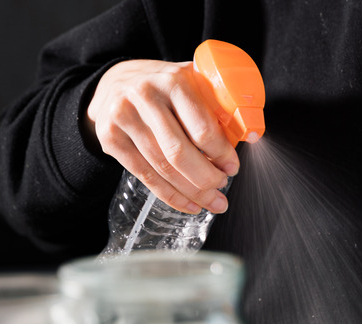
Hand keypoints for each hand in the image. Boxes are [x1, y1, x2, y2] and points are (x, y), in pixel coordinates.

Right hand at [87, 59, 238, 213]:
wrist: (115, 81)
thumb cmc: (166, 86)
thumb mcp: (194, 81)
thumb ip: (219, 104)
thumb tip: (251, 135)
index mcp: (174, 81)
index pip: (202, 129)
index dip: (221, 155)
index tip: (232, 168)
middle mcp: (145, 97)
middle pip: (179, 153)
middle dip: (206, 179)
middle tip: (222, 188)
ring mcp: (123, 118)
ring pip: (163, 168)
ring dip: (192, 192)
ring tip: (212, 203)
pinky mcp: (110, 138)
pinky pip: (145, 176)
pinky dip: (171, 196)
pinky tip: (190, 204)